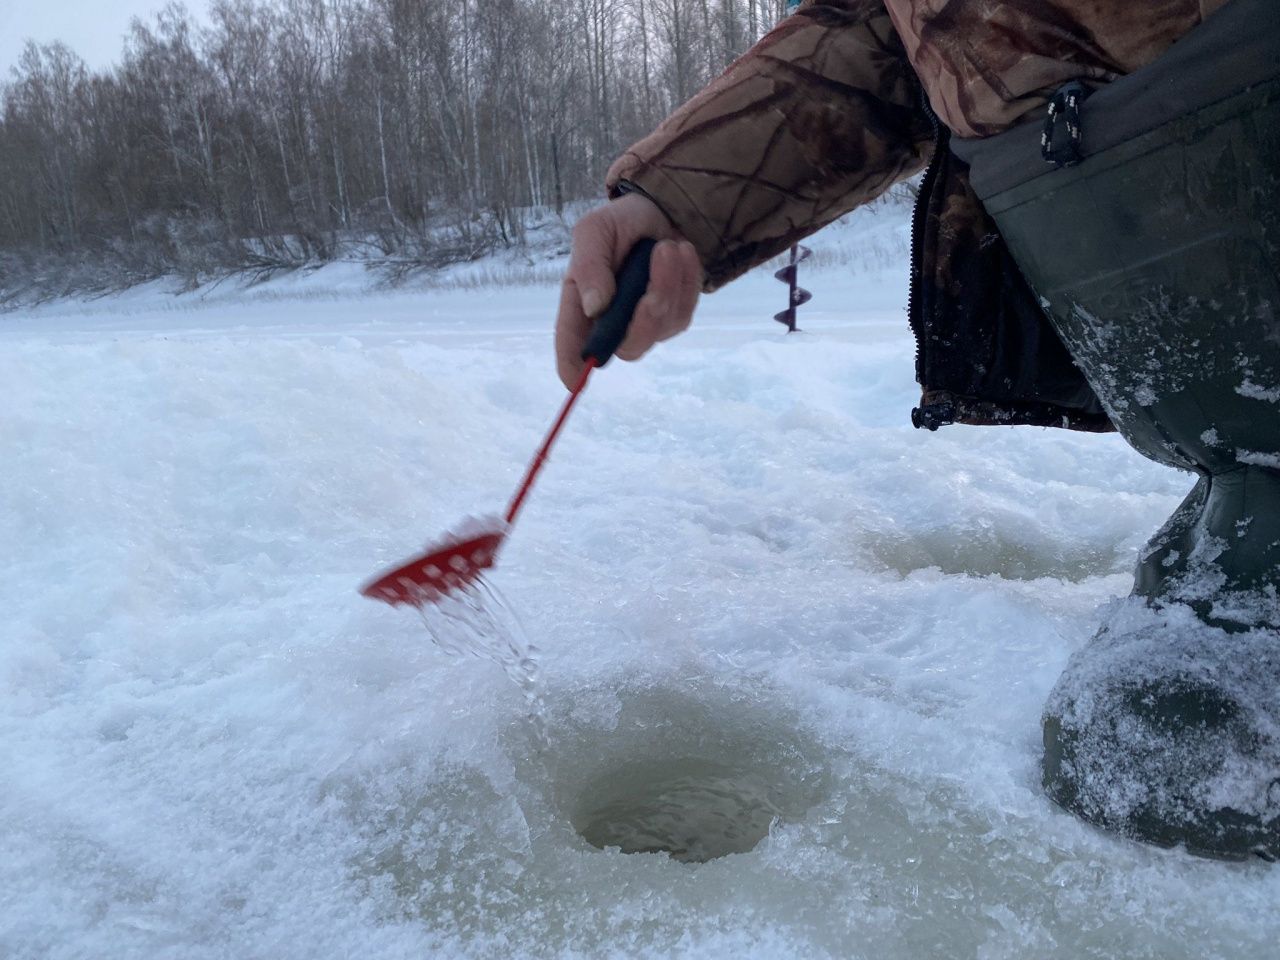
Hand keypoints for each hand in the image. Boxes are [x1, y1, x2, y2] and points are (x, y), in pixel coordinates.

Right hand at [555, 192, 702, 387]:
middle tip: (661, 254)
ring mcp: (645, 325)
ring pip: (661, 327)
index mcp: (581, 307)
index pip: (573, 346)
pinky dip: (688, 278)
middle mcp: (612, 325)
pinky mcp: (674, 317)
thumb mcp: (594, 231)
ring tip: (668, 245)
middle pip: (628, 348)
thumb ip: (589, 267)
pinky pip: (684, 311)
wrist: (659, 212)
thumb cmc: (618, 225)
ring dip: (670, 281)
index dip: (571, 366)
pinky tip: (682, 252)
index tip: (575, 378)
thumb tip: (596, 307)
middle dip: (649, 310)